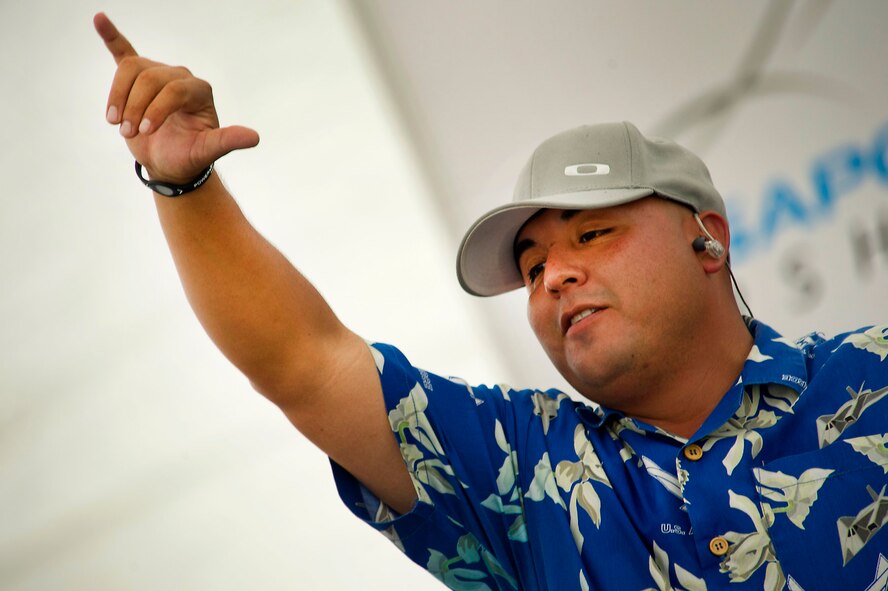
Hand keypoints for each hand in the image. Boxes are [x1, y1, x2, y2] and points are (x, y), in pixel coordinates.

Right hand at [94, 13, 258, 183]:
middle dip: (134, 107)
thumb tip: (253, 138)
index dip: (155, 110)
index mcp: (200, 91)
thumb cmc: (188, 156)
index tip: (144, 132)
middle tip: (127, 133)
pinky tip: (99, 20)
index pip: (174, 90)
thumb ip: (227, 142)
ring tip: (115, 122)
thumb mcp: (207, 151)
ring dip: (118, 96)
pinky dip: (111, 37)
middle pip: (150, 79)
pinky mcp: (138, 78)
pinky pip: (124, 52)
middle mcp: (180, 77)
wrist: (170, 162)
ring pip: (131, 70)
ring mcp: (158, 75)